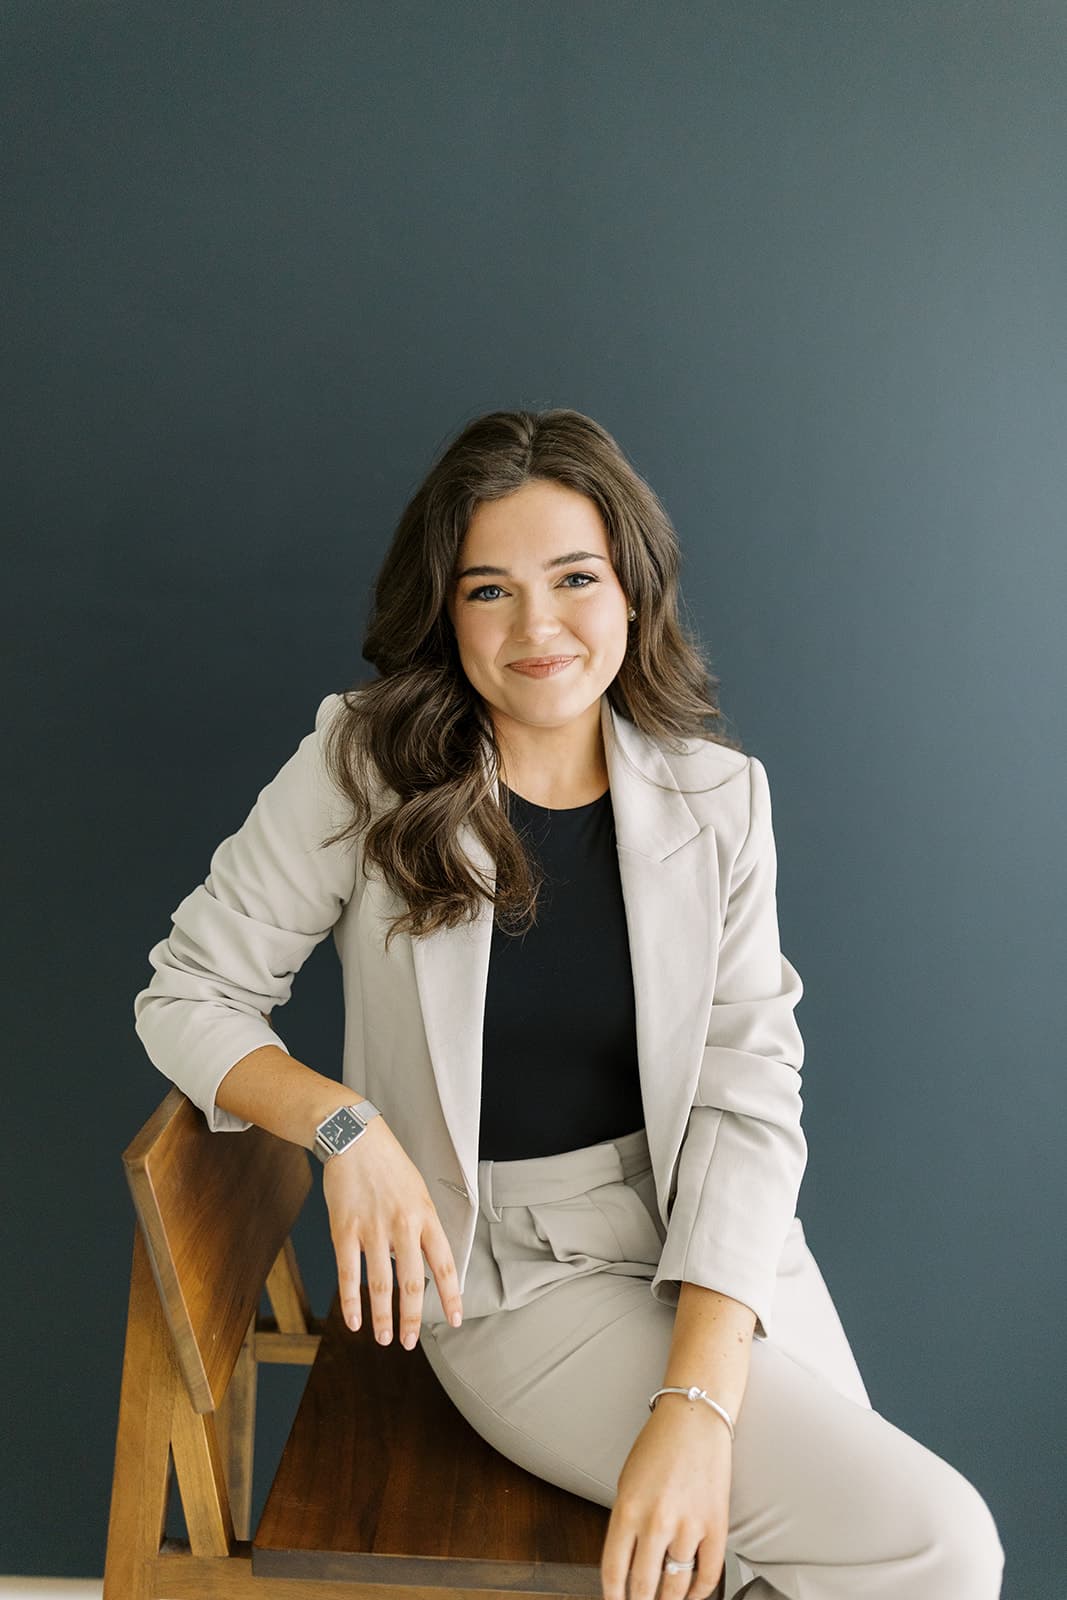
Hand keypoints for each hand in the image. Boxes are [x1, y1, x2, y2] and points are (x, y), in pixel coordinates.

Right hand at [322, 1115, 462, 1346]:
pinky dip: (351, 1301)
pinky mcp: (344, 1229)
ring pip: (380, 1284)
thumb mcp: (418, 1191)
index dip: (450, 1296)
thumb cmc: (389, 1165)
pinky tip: (354, 1320)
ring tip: (385, 1338)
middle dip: (413, 1318)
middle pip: (412, 1282)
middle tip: (409, 1342)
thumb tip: (417, 1265)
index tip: (454, 1320)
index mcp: (425, 1215)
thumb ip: (420, 1227)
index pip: (444, 1264)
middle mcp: (403, 1225)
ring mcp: (372, 1229)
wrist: (355, 1138)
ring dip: (383, 1317)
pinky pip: (348, 1273)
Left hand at [601, 1397, 732, 1599]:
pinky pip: (709, 1575)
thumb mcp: (626, 1483)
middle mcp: (656, 1522)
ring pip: (676, 1587)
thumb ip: (625, 1524)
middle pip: (644, 1586)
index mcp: (627, 1510)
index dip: (613, 1598)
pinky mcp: (717, 1526)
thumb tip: (625, 1565)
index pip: (614, 1572)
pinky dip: (699, 1592)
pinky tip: (691, 1593)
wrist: (695, 1420)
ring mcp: (689, 1526)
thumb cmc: (658, 1446)